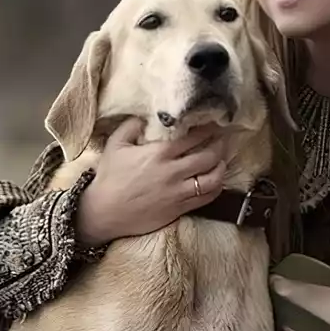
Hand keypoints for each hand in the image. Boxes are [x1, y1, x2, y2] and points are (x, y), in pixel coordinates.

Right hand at [74, 118, 227, 245]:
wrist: (104, 212)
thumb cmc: (109, 178)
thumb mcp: (115, 146)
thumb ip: (130, 127)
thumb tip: (142, 117)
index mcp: (159, 153)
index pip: (193, 137)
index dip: (207, 129)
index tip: (214, 123)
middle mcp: (173, 172)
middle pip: (209, 156)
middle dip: (221, 145)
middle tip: (225, 138)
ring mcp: (178, 192)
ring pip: (213, 178)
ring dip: (222, 166)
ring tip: (223, 159)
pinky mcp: (179, 209)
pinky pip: (207, 197)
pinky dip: (216, 188)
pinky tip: (216, 181)